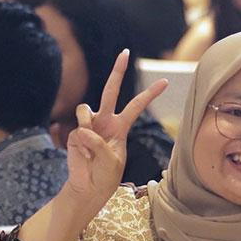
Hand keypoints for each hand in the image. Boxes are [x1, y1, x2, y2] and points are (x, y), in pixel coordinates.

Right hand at [58, 50, 166, 210]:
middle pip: (110, 91)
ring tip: (90, 146)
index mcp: (121, 126)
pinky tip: (83, 155)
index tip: (165, 81)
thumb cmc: (105, 176)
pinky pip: (78, 129)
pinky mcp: (75, 132)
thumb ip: (100, 144)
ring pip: (85, 109)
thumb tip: (84, 130)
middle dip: (116, 71)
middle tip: (124, 52)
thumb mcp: (112, 161)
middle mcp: (105, 121)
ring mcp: (89, 125)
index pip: (137, 106)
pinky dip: (82, 142)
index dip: (150, 94)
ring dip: (87, 124)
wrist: (87, 187)